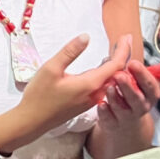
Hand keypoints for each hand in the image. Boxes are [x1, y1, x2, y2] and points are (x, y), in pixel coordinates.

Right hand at [1, 34, 133, 148]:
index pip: (116, 65)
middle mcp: (95, 93)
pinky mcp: (86, 103)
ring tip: (117, 51)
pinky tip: (103, 67)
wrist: (32, 121)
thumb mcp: (51, 69)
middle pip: (117, 73)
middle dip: (123, 55)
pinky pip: (104, 87)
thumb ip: (70, 52)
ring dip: (115, 65)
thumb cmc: (39, 96)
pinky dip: (108, 74)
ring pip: (111, 81)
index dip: (123, 50)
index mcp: (90, 84)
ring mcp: (92, 100)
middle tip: (124, 40)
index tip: (126, 36)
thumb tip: (86, 36)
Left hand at [96, 59, 159, 129]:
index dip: (143, 75)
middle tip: (119, 75)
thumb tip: (127, 37)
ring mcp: (127, 116)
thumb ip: (133, 62)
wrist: (125, 123)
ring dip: (115, 97)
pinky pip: (109, 118)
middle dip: (128, 86)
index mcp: (149, 94)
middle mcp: (140, 106)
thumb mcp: (139, 81)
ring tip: (109, 87)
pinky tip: (101, 104)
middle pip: (136, 97)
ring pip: (122, 107)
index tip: (133, 64)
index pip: (150, 85)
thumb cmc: (131, 96)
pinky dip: (105, 111)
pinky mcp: (113, 123)